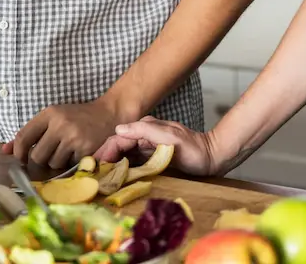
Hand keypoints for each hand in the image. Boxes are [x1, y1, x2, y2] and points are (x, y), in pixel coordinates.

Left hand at [2, 100, 124, 169]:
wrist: (108, 113)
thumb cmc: (76, 117)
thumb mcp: (53, 118)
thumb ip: (29, 134)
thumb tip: (4, 150)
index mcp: (49, 113)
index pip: (23, 137)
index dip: (19, 152)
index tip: (22, 158)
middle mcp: (59, 124)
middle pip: (37, 156)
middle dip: (42, 158)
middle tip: (52, 151)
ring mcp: (73, 137)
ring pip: (52, 163)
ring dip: (58, 161)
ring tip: (67, 149)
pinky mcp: (85, 148)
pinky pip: (69, 165)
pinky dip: (72, 162)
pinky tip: (79, 151)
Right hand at [95, 115, 224, 176]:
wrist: (212, 157)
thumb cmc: (193, 148)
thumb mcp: (170, 137)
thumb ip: (145, 130)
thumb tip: (118, 130)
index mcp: (145, 127)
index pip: (118, 138)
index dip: (104, 151)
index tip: (93, 166)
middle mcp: (144, 135)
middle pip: (118, 146)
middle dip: (104, 159)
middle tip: (92, 176)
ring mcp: (148, 146)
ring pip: (123, 155)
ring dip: (111, 165)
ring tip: (100, 179)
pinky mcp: (152, 157)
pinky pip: (132, 162)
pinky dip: (122, 169)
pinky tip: (116, 178)